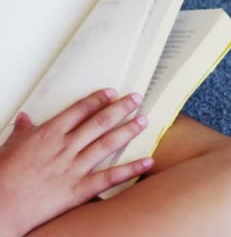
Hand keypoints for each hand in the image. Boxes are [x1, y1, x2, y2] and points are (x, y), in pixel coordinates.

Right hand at [0, 89, 153, 235]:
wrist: (1, 207)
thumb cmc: (3, 178)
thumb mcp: (10, 147)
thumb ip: (22, 131)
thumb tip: (25, 119)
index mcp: (49, 134)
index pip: (79, 110)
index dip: (98, 100)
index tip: (112, 92)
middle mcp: (65, 147)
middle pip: (99, 122)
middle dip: (120, 108)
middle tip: (136, 99)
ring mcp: (75, 167)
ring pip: (108, 143)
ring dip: (128, 131)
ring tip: (143, 121)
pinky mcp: (80, 188)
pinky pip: (111, 176)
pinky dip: (131, 169)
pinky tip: (147, 161)